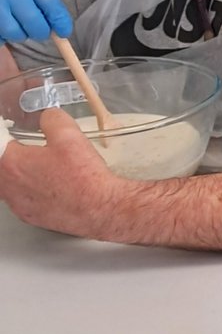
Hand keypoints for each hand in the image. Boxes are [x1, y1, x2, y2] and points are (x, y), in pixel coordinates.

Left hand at [0, 108, 122, 236]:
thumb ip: (52, 119)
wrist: (100, 208)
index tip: (12, 135)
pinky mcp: (30, 216)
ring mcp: (18, 204)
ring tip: (37, 168)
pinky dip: (28, 191)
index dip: (5, 136)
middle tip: (26, 150)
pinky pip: (21, 200)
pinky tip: (47, 187)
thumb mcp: (70, 135)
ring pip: (7, 185)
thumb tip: (48, 116)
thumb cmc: (83, 175)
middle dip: (10, 155)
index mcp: (11, 162)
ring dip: (16, 175)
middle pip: (1, 165)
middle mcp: (8, 186)